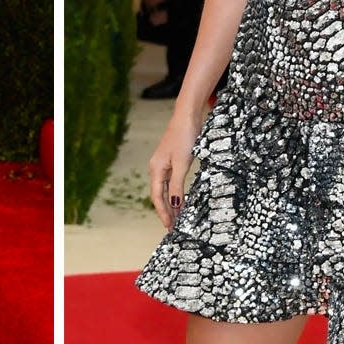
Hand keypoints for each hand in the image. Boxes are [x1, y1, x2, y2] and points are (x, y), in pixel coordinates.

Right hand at [147, 113, 198, 229]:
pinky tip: (181, 199)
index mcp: (156, 169)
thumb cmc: (184, 137)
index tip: (169, 226)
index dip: (163, 212)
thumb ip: (178, 185)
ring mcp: (165, 163)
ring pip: (166, 189)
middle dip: (166, 211)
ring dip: (171, 203)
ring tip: (177, 217)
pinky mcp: (173, 160)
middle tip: (172, 227)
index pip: (157, 196)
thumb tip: (176, 204)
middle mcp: (157, 167)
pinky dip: (176, 193)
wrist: (188, 116)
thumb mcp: (182, 163)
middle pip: (160, 194)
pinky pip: (172, 181)